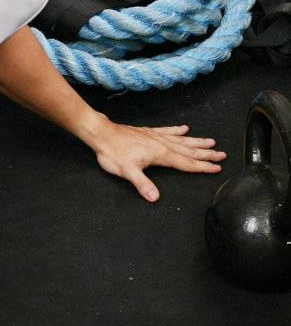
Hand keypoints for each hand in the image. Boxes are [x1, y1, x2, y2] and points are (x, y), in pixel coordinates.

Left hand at [90, 120, 226, 202]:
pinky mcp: (148, 132)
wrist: (102, 134)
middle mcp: (162, 144)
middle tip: (222, 154)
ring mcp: (155, 136)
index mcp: (161, 154)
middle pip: (189, 150)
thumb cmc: (113, 153)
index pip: (186, 163)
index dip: (202, 167)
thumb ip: (143, 184)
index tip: (217, 168)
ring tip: (210, 142)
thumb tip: (155, 198)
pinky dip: (177, 130)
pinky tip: (184, 128)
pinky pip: (167, 131)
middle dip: (206, 154)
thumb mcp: (127, 172)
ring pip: (181, 140)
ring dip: (197, 142)